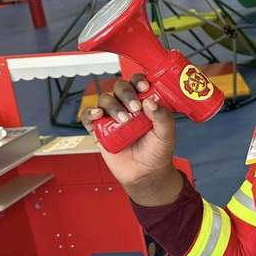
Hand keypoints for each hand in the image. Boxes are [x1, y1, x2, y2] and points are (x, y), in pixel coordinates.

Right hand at [79, 74, 181, 204]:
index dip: (138, 81)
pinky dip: (90, 113)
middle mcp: (127, 106)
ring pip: (105, 99)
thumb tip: (151, 101)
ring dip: (113, 106)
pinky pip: (89, 116)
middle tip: (135, 108)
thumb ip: (163, 117)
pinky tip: (98, 115)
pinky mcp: (100, 130)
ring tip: (124, 120)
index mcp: (144, 103)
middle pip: (120, 87)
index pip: (138, 83)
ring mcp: (112, 117)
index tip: (144, 88)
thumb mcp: (167, 134)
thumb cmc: (157, 152)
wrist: (146, 174)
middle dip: (126, 94)